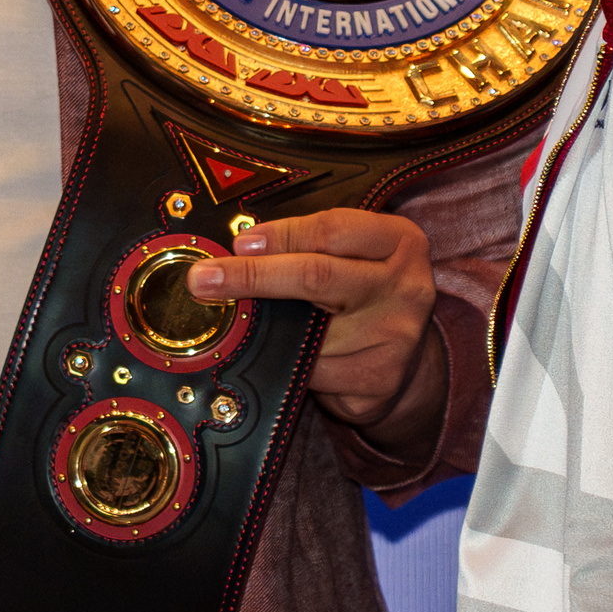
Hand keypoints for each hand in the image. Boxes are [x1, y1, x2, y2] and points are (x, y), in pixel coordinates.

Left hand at [186, 210, 443, 438]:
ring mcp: (396, 338)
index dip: (279, 236)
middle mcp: (406, 288)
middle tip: (204, 280)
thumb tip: (239, 249)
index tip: (239, 244)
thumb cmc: (365, 292)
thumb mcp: (354, 254)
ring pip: (309, 332)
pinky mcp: (379, 381)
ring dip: (268, 329)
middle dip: (252, 276)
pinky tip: (284, 356)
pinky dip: (287, 363)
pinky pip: (312, 371)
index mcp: (401, 242)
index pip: (332, 230)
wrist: (408, 361)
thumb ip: (310, 245)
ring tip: (250, 323)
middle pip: (316, 276)